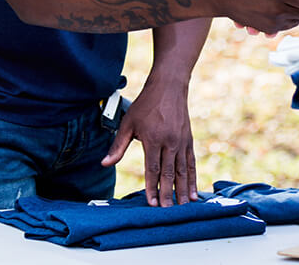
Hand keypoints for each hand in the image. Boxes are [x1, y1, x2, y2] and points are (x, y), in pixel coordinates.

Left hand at [100, 81, 195, 206]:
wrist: (169, 87)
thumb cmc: (145, 105)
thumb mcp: (128, 123)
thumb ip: (118, 146)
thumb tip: (105, 163)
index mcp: (154, 139)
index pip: (153, 168)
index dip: (152, 187)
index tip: (152, 204)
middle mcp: (170, 142)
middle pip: (169, 173)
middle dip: (168, 194)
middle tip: (168, 211)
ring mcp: (181, 142)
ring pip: (183, 171)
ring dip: (183, 190)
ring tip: (183, 207)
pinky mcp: (189, 141)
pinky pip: (191, 163)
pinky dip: (193, 179)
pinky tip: (193, 192)